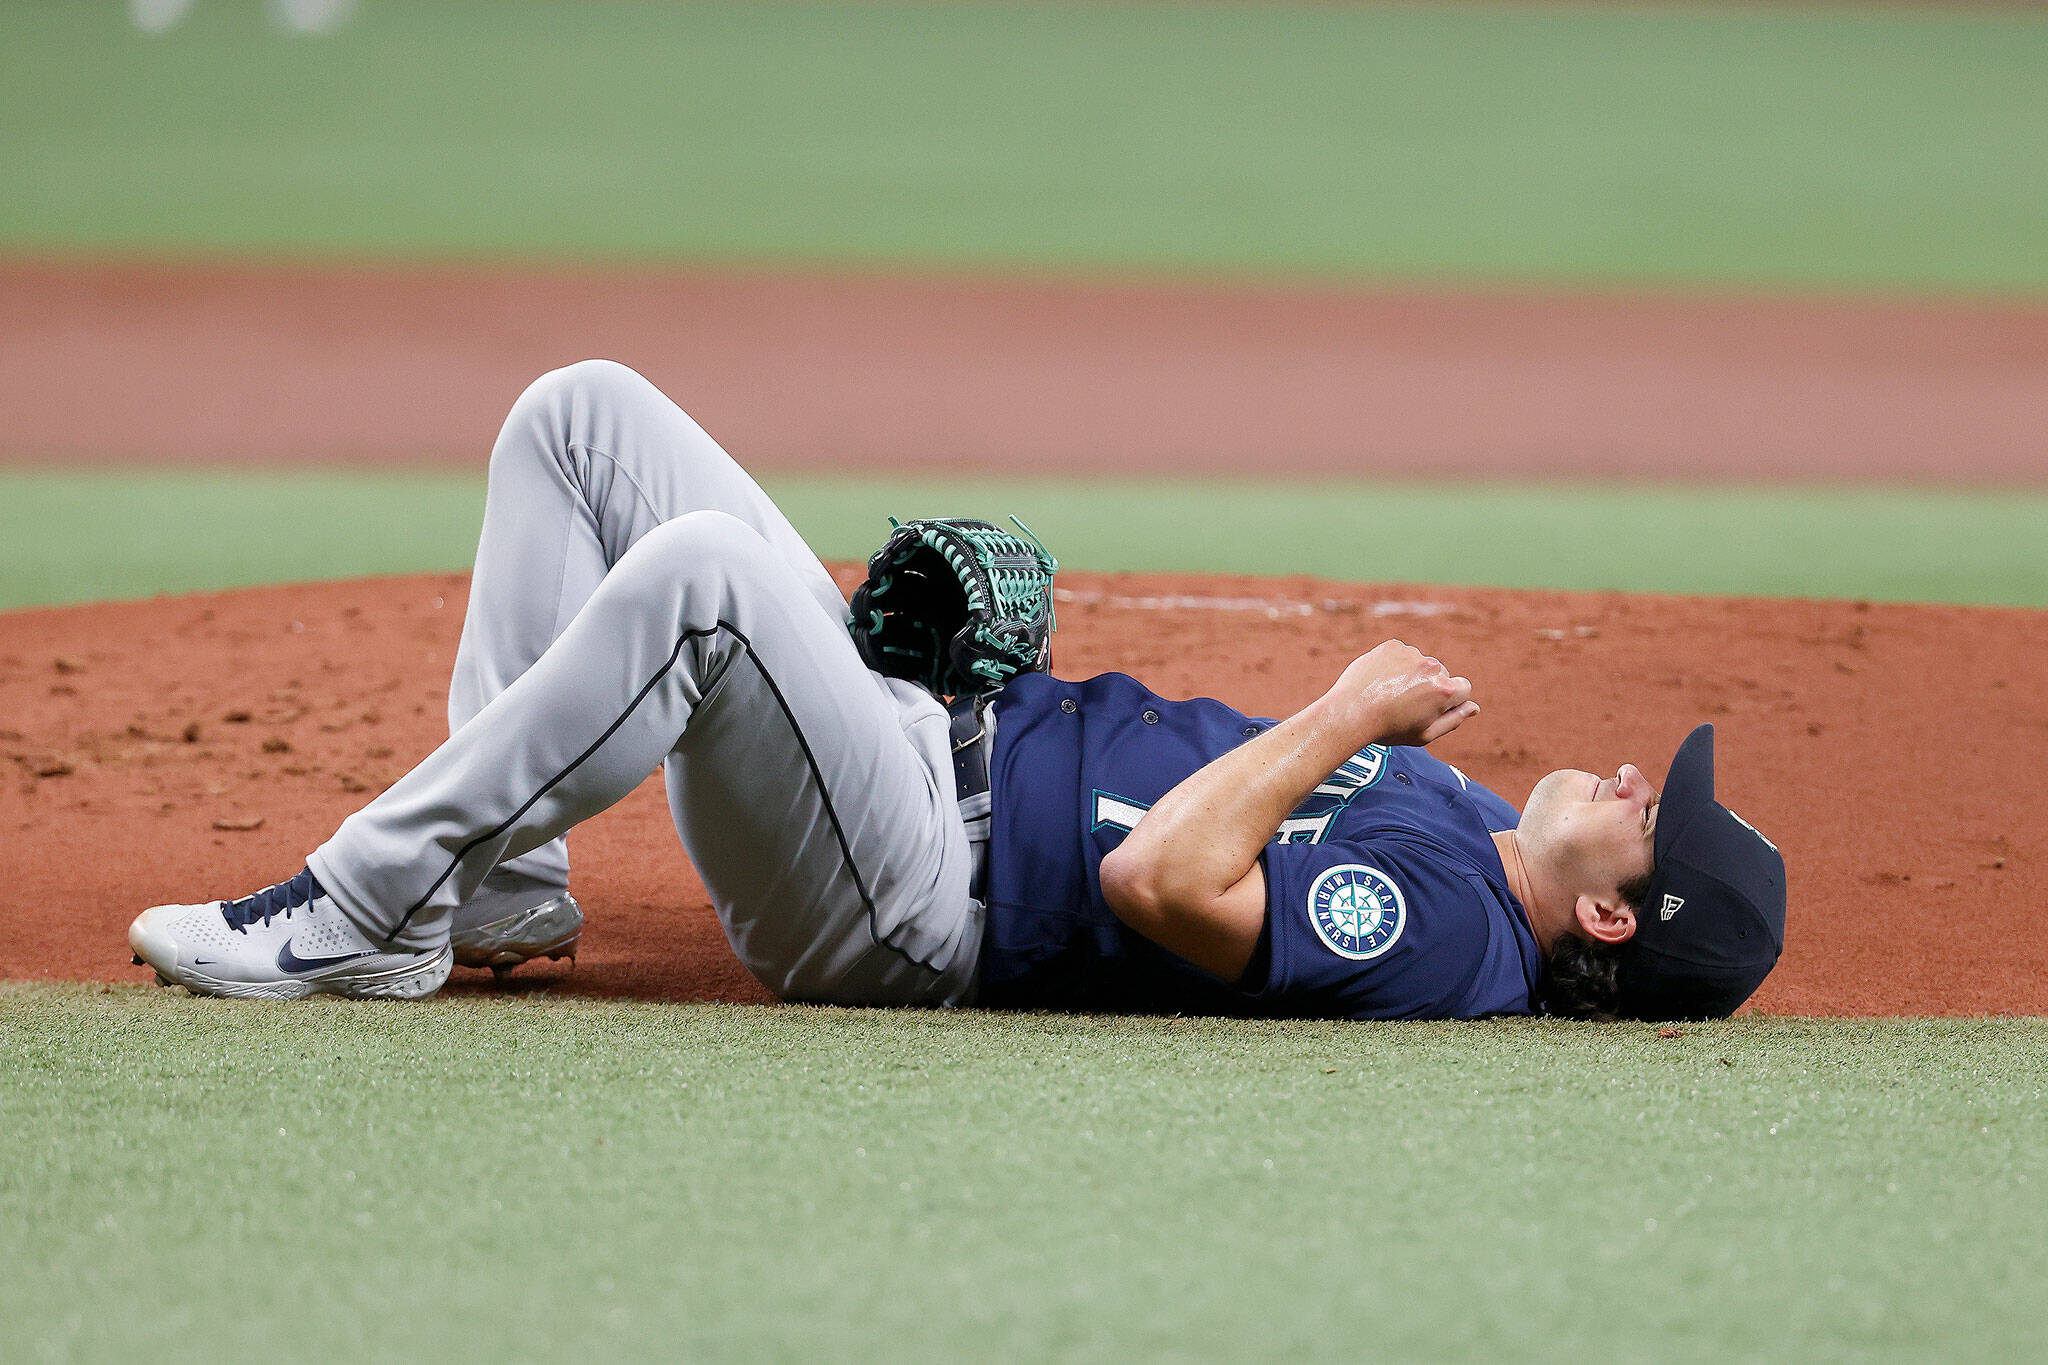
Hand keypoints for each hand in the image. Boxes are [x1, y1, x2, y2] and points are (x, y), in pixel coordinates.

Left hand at [1324, 640, 1478, 747]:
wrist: (1350, 712)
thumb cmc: (1388, 729)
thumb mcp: (1425, 734)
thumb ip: (1454, 720)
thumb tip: (1474, 707)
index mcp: (1444, 690)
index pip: (1463, 688)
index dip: (1449, 701)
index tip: (1430, 708)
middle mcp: (1431, 667)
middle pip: (1441, 675)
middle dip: (1429, 687)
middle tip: (1404, 705)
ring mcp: (1411, 654)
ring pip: (1420, 664)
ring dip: (1411, 675)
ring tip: (1389, 694)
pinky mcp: (1392, 646)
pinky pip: (1402, 654)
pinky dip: (1395, 665)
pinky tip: (1381, 681)